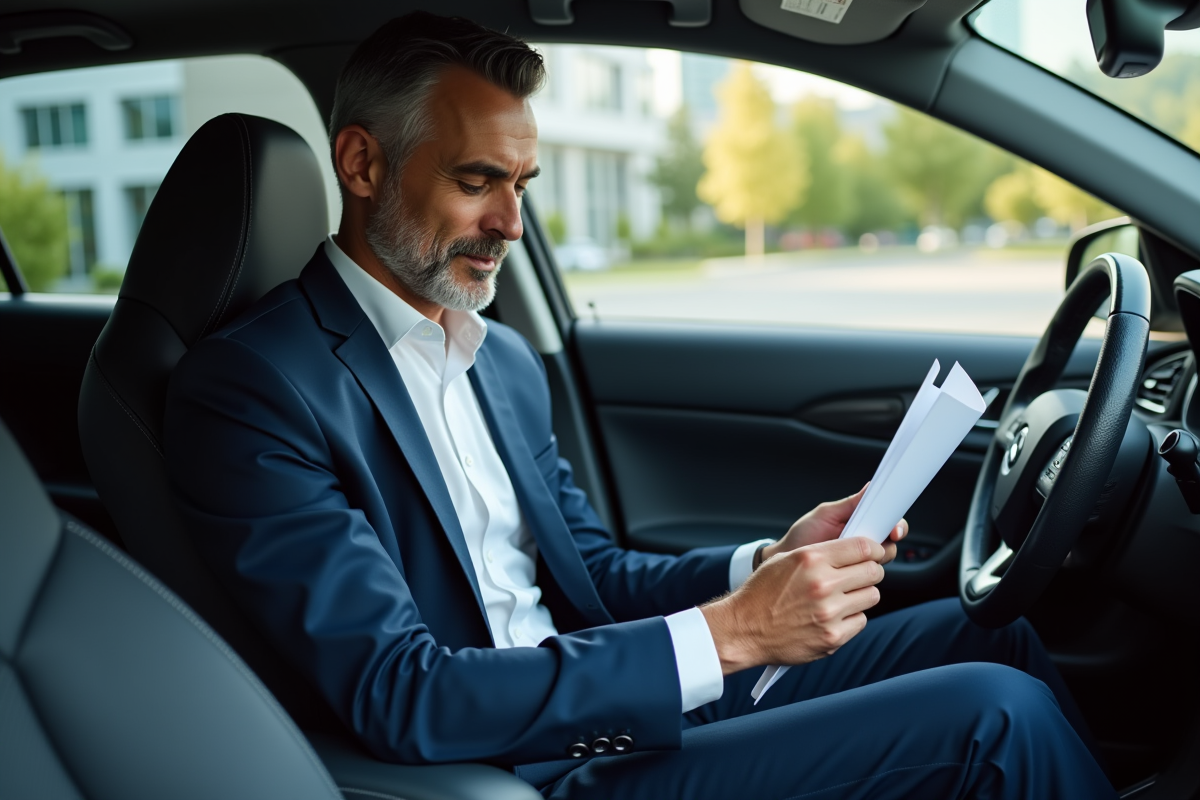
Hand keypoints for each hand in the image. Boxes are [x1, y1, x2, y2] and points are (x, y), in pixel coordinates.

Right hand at [702, 537, 887, 674]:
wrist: (743, 629)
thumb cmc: (761, 594)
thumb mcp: (786, 561)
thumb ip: (821, 554)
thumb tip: (854, 551)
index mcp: (811, 559)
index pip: (862, 547)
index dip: (873, 548)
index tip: (873, 552)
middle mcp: (822, 585)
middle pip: (873, 572)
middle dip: (869, 571)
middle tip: (859, 575)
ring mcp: (829, 613)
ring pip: (871, 596)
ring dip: (861, 595)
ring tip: (841, 597)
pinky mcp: (832, 637)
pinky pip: (861, 621)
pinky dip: (851, 618)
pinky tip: (832, 616)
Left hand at [759, 485, 907, 566]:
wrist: (786, 561)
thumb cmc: (803, 535)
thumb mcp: (825, 515)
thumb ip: (849, 504)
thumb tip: (870, 486)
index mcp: (861, 523)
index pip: (888, 520)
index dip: (896, 524)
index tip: (895, 528)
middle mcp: (864, 541)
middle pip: (891, 541)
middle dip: (890, 541)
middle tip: (879, 541)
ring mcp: (859, 560)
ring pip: (883, 559)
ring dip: (877, 557)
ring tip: (857, 553)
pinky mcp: (854, 578)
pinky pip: (870, 577)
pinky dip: (867, 573)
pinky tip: (855, 569)